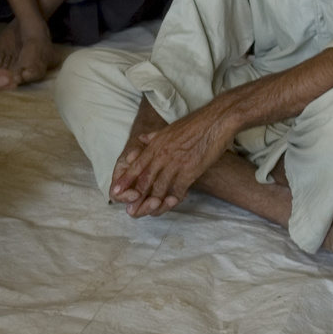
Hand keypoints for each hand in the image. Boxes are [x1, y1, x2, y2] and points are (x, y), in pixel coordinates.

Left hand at [110, 104, 233, 216]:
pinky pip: (178, 189)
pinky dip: (175, 198)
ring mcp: (176, 163)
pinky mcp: (190, 170)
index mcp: (156, 145)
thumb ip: (153, 137)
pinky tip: (174, 202)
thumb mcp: (169, 128)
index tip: (116, 191)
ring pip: (160, 188)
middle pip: (145, 179)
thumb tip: (141, 139)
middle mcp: (162, 155)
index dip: (126, 180)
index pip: (136, 166)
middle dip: (136, 196)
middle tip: (129, 210)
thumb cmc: (195, 123)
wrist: (216, 121)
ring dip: (153, 202)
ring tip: (147, 212)